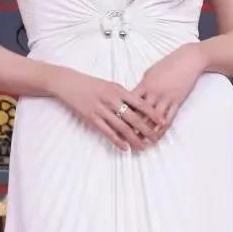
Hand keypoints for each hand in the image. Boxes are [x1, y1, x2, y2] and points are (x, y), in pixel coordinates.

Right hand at [50, 67, 165, 151]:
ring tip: (143, 147)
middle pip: (134, 118)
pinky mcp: (91, 118)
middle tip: (156, 138)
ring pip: (122, 128)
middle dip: (147, 129)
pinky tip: (125, 147)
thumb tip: (139, 106)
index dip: (153, 113)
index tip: (163, 121)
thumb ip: (123, 95)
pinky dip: (117, 141)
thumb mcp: (110, 85)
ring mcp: (101, 110)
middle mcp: (112, 100)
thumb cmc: (91, 84)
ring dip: (134, 139)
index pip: (140, 103)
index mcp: (118, 90)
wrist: (69, 83)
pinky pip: (107, 132)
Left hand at [129, 42, 205, 139]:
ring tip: (141, 143)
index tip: (115, 124)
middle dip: (132, 128)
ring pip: (153, 120)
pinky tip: (157, 137)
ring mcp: (166, 98)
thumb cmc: (167, 64)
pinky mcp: (177, 102)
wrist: (188, 60)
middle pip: (140, 113)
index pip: (130, 103)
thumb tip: (132, 96)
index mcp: (145, 85)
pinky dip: (162, 129)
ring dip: (147, 132)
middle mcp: (154, 93)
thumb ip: (142, 86)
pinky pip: (168, 119)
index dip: (123, 114)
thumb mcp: (150, 73)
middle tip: (125, 139)